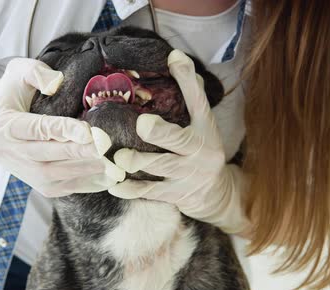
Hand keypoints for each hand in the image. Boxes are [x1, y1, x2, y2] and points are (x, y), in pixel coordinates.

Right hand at [0, 58, 124, 196]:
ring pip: (53, 176)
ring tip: (110, 162)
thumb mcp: (19, 71)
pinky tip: (106, 176)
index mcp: (2, 124)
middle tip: (105, 148)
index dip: (63, 130)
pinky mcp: (34, 184)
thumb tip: (56, 83)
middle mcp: (6, 152)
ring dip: (84, 170)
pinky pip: (60, 188)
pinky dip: (85, 183)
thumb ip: (37, 73)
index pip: (36, 128)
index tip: (88, 131)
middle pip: (45, 156)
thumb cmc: (13, 92)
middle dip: (77, 153)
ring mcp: (20, 171)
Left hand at [108, 50, 248, 233]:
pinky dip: (131, 190)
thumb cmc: (203, 147)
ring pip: (160, 168)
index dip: (186, 81)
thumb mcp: (203, 120)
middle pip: (179, 141)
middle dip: (160, 133)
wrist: (216, 192)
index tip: (170, 65)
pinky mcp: (173, 194)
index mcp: (205, 129)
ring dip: (138, 162)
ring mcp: (186, 176)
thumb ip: (191, 90)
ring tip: (119, 157)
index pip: (198, 102)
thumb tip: (174, 55)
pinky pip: (149, 192)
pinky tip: (114, 185)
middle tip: (142, 125)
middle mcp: (198, 152)